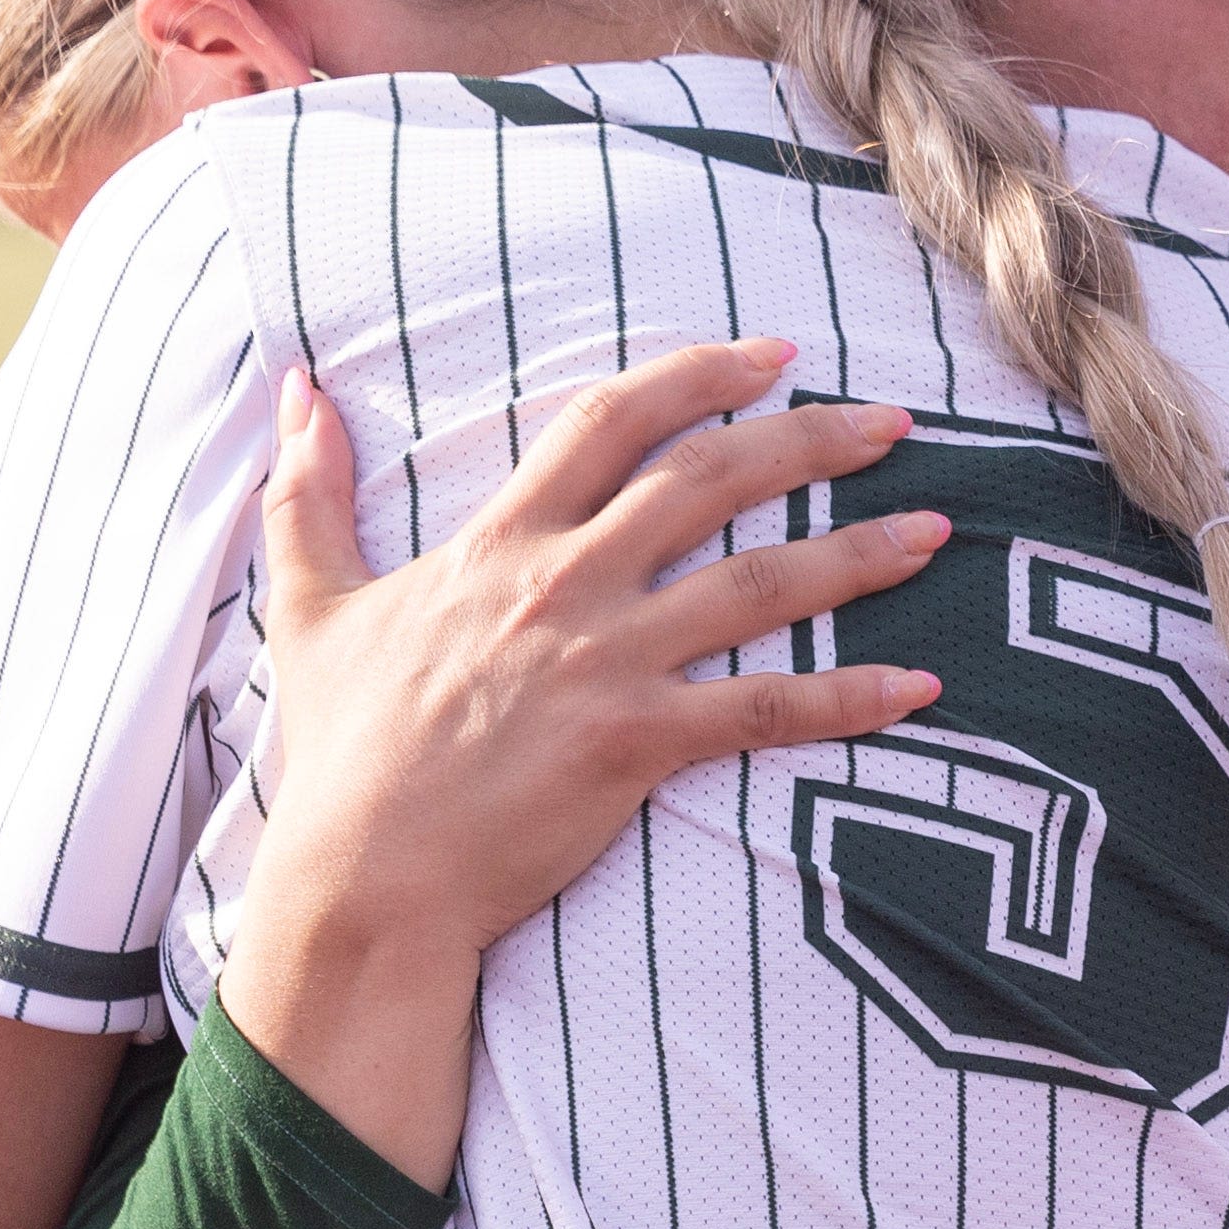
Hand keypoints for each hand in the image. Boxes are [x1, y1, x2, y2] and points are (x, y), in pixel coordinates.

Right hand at [222, 339, 949, 1180]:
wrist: (365, 875)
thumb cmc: (343, 752)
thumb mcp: (311, 605)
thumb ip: (310, 495)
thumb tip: (292, 393)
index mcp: (501, 543)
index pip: (612, 421)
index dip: (700, 375)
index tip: (774, 353)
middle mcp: (566, 584)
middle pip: (711, 480)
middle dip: (811, 439)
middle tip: (892, 422)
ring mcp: (608, 662)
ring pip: (762, 585)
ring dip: (860, 552)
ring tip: (936, 531)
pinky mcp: (640, 744)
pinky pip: (769, 710)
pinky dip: (852, 698)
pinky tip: (921, 687)